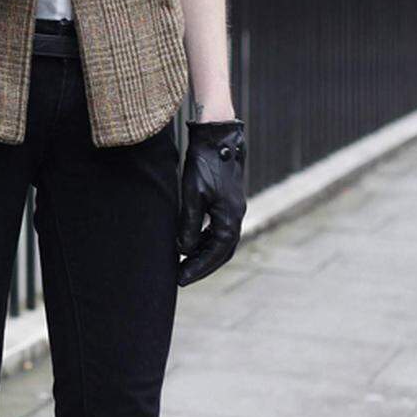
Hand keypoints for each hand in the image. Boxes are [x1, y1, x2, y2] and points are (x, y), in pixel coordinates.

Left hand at [177, 118, 246, 286]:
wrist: (218, 136)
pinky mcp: (227, 200)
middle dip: (202, 266)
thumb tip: (184, 250)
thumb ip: (189, 224)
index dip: (198, 269)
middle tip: (182, 277)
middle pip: (221, 252)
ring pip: (220, 241)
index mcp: (229, 217)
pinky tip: (190, 242)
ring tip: (183, 263)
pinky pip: (218, 228)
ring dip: (203, 254)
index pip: (216, 254)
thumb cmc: (205, 164)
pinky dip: (205, 240)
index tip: (180, 280)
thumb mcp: (192, 195)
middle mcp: (235, 215)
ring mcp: (233, 208)